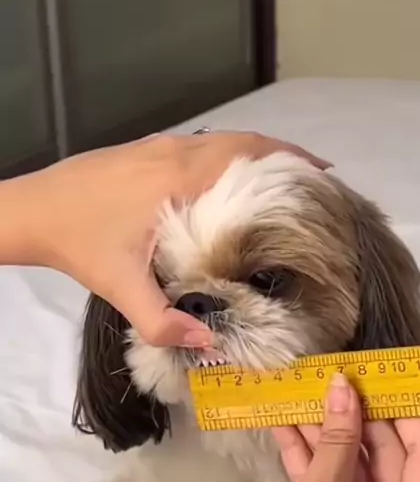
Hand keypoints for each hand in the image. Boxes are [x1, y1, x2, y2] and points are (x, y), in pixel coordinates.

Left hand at [7, 132, 328, 345]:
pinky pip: (203, 144)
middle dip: (285, 156)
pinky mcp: (145, 150)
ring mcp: (159, 146)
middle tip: (317, 182)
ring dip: (258, 153)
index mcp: (179, 177)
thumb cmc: (78, 244)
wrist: (33, 211)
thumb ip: (163, 321)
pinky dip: (231, 154)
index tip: (324, 178)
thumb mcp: (119, 288)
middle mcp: (176, 152)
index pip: (248, 156)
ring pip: (223, 139)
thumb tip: (211, 342)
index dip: (290, 162)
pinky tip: (233, 181)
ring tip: (286, 181)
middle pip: (244, 140)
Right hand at [245, 373, 419, 481]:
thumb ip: (336, 443)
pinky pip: (329, 480)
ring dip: (327, 431)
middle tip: (336, 373)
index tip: (388, 374)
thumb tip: (344, 386)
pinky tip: (284, 422)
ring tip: (304, 389)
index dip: (408, 413)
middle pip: (385, 455)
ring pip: (352, 463)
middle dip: (357, 416)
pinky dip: (309, 455)